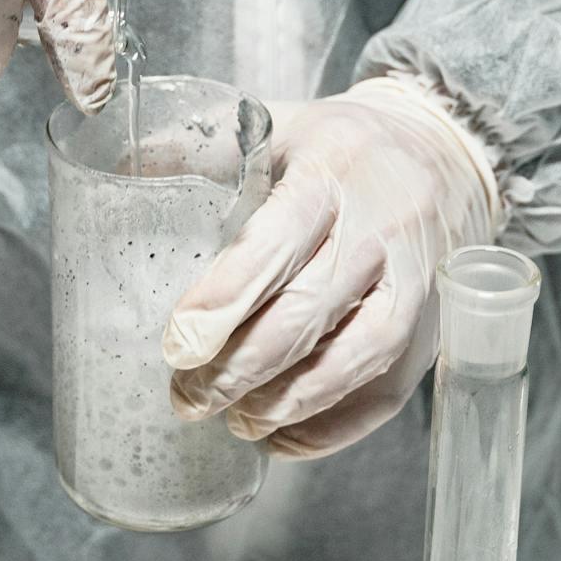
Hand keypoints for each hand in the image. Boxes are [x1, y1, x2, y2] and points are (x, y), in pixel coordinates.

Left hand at [162, 81, 498, 457]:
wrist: (443, 151)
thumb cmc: (339, 146)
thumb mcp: (274, 123)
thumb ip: (201, 147)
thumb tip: (117, 173)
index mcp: (332, 168)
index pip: (278, 239)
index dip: (225, 297)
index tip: (178, 345)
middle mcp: (383, 224)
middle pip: (312, 308)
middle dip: (242, 366)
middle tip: (188, 396)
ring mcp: (417, 278)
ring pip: (360, 353)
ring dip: (291, 400)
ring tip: (237, 421)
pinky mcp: (434, 322)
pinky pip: (392, 388)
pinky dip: (337, 425)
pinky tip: (285, 437)